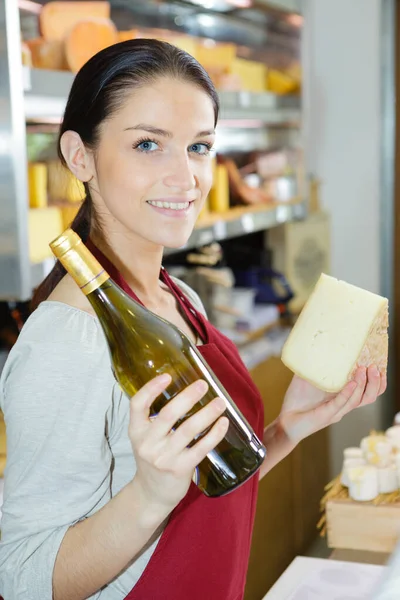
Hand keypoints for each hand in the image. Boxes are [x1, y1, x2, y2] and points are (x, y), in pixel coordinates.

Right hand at [128, 374, 228, 512]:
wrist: (151, 493)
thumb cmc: (153, 457)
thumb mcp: (145, 437)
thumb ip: (156, 418)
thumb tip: (185, 389)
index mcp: (136, 431)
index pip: (137, 405)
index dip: (151, 389)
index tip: (167, 376)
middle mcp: (147, 443)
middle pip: (168, 414)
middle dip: (188, 397)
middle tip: (203, 384)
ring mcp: (164, 457)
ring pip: (187, 430)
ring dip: (206, 413)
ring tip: (220, 402)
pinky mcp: (180, 469)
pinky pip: (200, 448)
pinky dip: (214, 434)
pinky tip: (223, 423)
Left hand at [279, 366, 386, 442]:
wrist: (285, 421)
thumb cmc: (296, 402)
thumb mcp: (306, 380)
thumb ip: (312, 365)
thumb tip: (313, 345)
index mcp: (342, 398)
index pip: (367, 393)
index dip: (377, 383)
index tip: (380, 367)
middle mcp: (342, 406)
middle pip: (368, 397)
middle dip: (375, 383)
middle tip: (375, 367)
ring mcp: (335, 411)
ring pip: (357, 400)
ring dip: (362, 385)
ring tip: (364, 370)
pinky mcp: (326, 415)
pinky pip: (340, 404)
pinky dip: (347, 393)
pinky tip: (352, 383)